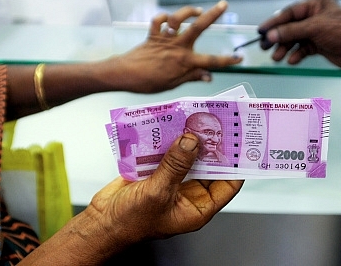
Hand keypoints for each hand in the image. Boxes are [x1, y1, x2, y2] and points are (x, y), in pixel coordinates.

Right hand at [24, 134, 242, 264]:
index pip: (228, 183)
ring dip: (190, 140)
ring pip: (188, 156)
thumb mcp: (158, 193)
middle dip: (211, 145)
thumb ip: (176, 166)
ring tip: (195, 118)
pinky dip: (170, 140)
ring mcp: (172, 181)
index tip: (238, 142)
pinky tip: (171, 124)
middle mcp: (188, 193)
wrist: (101, 221)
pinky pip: (168, 153)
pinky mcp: (155, 171)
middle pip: (208, 165)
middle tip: (216, 122)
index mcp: (198, 207)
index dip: (235, 164)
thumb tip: (192, 142)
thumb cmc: (131, 222)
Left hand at [114, 0, 242, 92]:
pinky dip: (163, 18)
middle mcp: (178, 47)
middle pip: (199, 27)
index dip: (227, 60)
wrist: (125, 75)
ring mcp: (165, 39)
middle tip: (223, 4)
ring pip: (179, 19)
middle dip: (213, 15)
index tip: (239, 58)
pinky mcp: (153, 35)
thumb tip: (210, 76)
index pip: (211, 61)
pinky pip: (159, 21)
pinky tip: (169, 20)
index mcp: (185, 62)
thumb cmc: (149, 83)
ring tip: (198, 10)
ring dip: (188, 11)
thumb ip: (192, 77)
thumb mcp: (173, 84)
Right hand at [257, 0, 340, 68]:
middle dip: (278, 38)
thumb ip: (291, 31)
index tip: (262, 30)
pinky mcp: (319, 44)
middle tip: (265, 46)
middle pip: (291, 26)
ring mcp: (317, 31)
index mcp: (316, 4)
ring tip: (277, 57)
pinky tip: (291, 60)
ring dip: (285, 48)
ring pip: (295, 39)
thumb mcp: (314, 28)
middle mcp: (316, 16)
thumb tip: (271, 35)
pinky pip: (302, 49)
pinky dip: (296, 54)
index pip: (290, 12)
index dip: (275, 22)